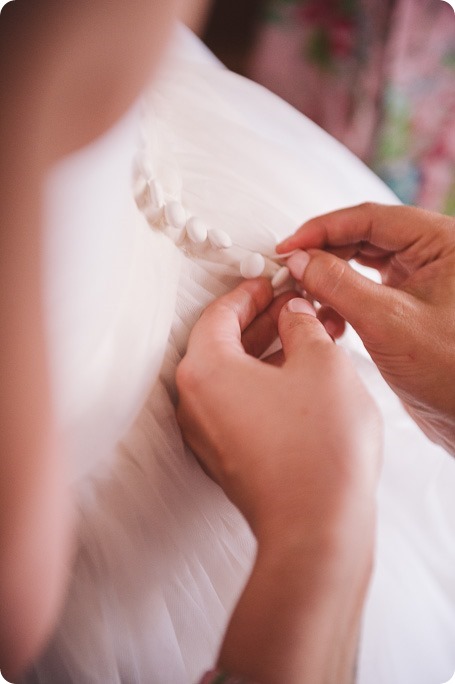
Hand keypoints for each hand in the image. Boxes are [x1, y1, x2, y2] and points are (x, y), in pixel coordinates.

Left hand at [176, 278, 380, 546]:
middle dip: (263, 322)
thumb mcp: (321, 364)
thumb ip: (302, 326)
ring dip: (269, 353)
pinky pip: (239, 405)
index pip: (218, 314)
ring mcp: (206, 435)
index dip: (249, 293)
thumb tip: (294, 314)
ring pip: (234, 376)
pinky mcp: (225, 459)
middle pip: (223, 344)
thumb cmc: (317, 445)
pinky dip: (264, 384)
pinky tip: (299, 376)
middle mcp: (193, 402)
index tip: (271, 283)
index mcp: (205, 369)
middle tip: (295, 306)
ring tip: (309, 338)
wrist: (316, 528)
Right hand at [278, 203, 454, 453]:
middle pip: (361, 238)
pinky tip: (329, 324)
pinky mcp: (406, 306)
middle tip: (290, 272)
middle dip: (322, 257)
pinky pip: (364, 292)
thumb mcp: (389, 323)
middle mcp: (431, 255)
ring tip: (307, 302)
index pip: (370, 218)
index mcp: (441, 242)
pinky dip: (341, 304)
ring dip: (329, 283)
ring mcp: (419, 280)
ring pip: (360, 266)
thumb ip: (339, 285)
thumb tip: (300, 259)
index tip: (288, 246)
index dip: (322, 229)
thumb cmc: (453, 371)